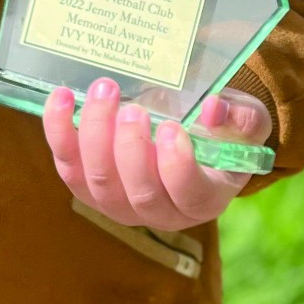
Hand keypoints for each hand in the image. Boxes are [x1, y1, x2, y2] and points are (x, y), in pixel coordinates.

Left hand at [42, 79, 273, 232]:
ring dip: (95, 135)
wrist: (185, 135)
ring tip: (104, 91)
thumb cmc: (219, 132)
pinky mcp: (86, 186)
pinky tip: (61, 98)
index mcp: (203, 200)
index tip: (173, 128)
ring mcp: (118, 204)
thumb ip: (241, 117)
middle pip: (139, 192)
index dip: (178, 167)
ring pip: (100, 182)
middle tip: (132, 108)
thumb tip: (213, 108)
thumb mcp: (244, 122)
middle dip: (132, 148)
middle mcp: (159, 212)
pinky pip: (67, 166)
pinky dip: (59, 132)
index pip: (190, 195)